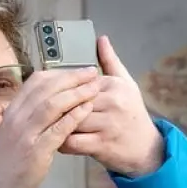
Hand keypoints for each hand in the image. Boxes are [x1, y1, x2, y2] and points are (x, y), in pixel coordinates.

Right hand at [0, 66, 99, 187]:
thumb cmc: (10, 160)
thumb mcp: (13, 131)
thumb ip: (28, 113)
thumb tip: (48, 96)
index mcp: (12, 111)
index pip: (36, 82)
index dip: (59, 73)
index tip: (77, 71)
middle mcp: (17, 118)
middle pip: (47, 88)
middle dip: (72, 78)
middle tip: (92, 73)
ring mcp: (26, 134)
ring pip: (53, 104)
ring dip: (77, 93)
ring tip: (95, 88)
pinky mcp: (37, 151)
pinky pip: (59, 128)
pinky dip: (75, 116)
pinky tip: (87, 109)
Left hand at [60, 36, 164, 176]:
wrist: (146, 147)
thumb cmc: (132, 114)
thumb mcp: (126, 84)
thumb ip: (110, 62)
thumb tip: (101, 39)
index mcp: (114, 85)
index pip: (78, 82)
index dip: (61, 89)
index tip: (49, 94)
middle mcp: (113, 102)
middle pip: (72, 100)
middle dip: (55, 107)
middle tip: (40, 111)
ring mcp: (108, 124)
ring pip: (70, 120)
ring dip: (55, 124)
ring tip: (47, 125)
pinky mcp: (102, 144)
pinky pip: (73, 142)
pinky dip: (62, 142)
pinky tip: (57, 141)